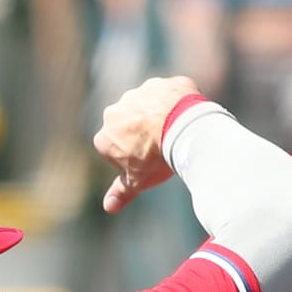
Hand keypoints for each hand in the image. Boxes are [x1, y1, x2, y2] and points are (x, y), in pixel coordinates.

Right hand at [93, 75, 200, 213]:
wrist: (181, 131)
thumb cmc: (157, 159)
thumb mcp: (138, 180)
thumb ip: (122, 192)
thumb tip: (108, 208)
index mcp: (105, 136)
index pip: (114, 149)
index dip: (131, 158)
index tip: (146, 163)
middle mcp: (115, 111)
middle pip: (128, 125)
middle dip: (141, 134)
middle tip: (161, 147)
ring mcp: (138, 93)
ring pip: (147, 107)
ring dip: (158, 116)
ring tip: (176, 132)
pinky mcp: (162, 83)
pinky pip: (170, 94)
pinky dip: (177, 103)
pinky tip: (187, 117)